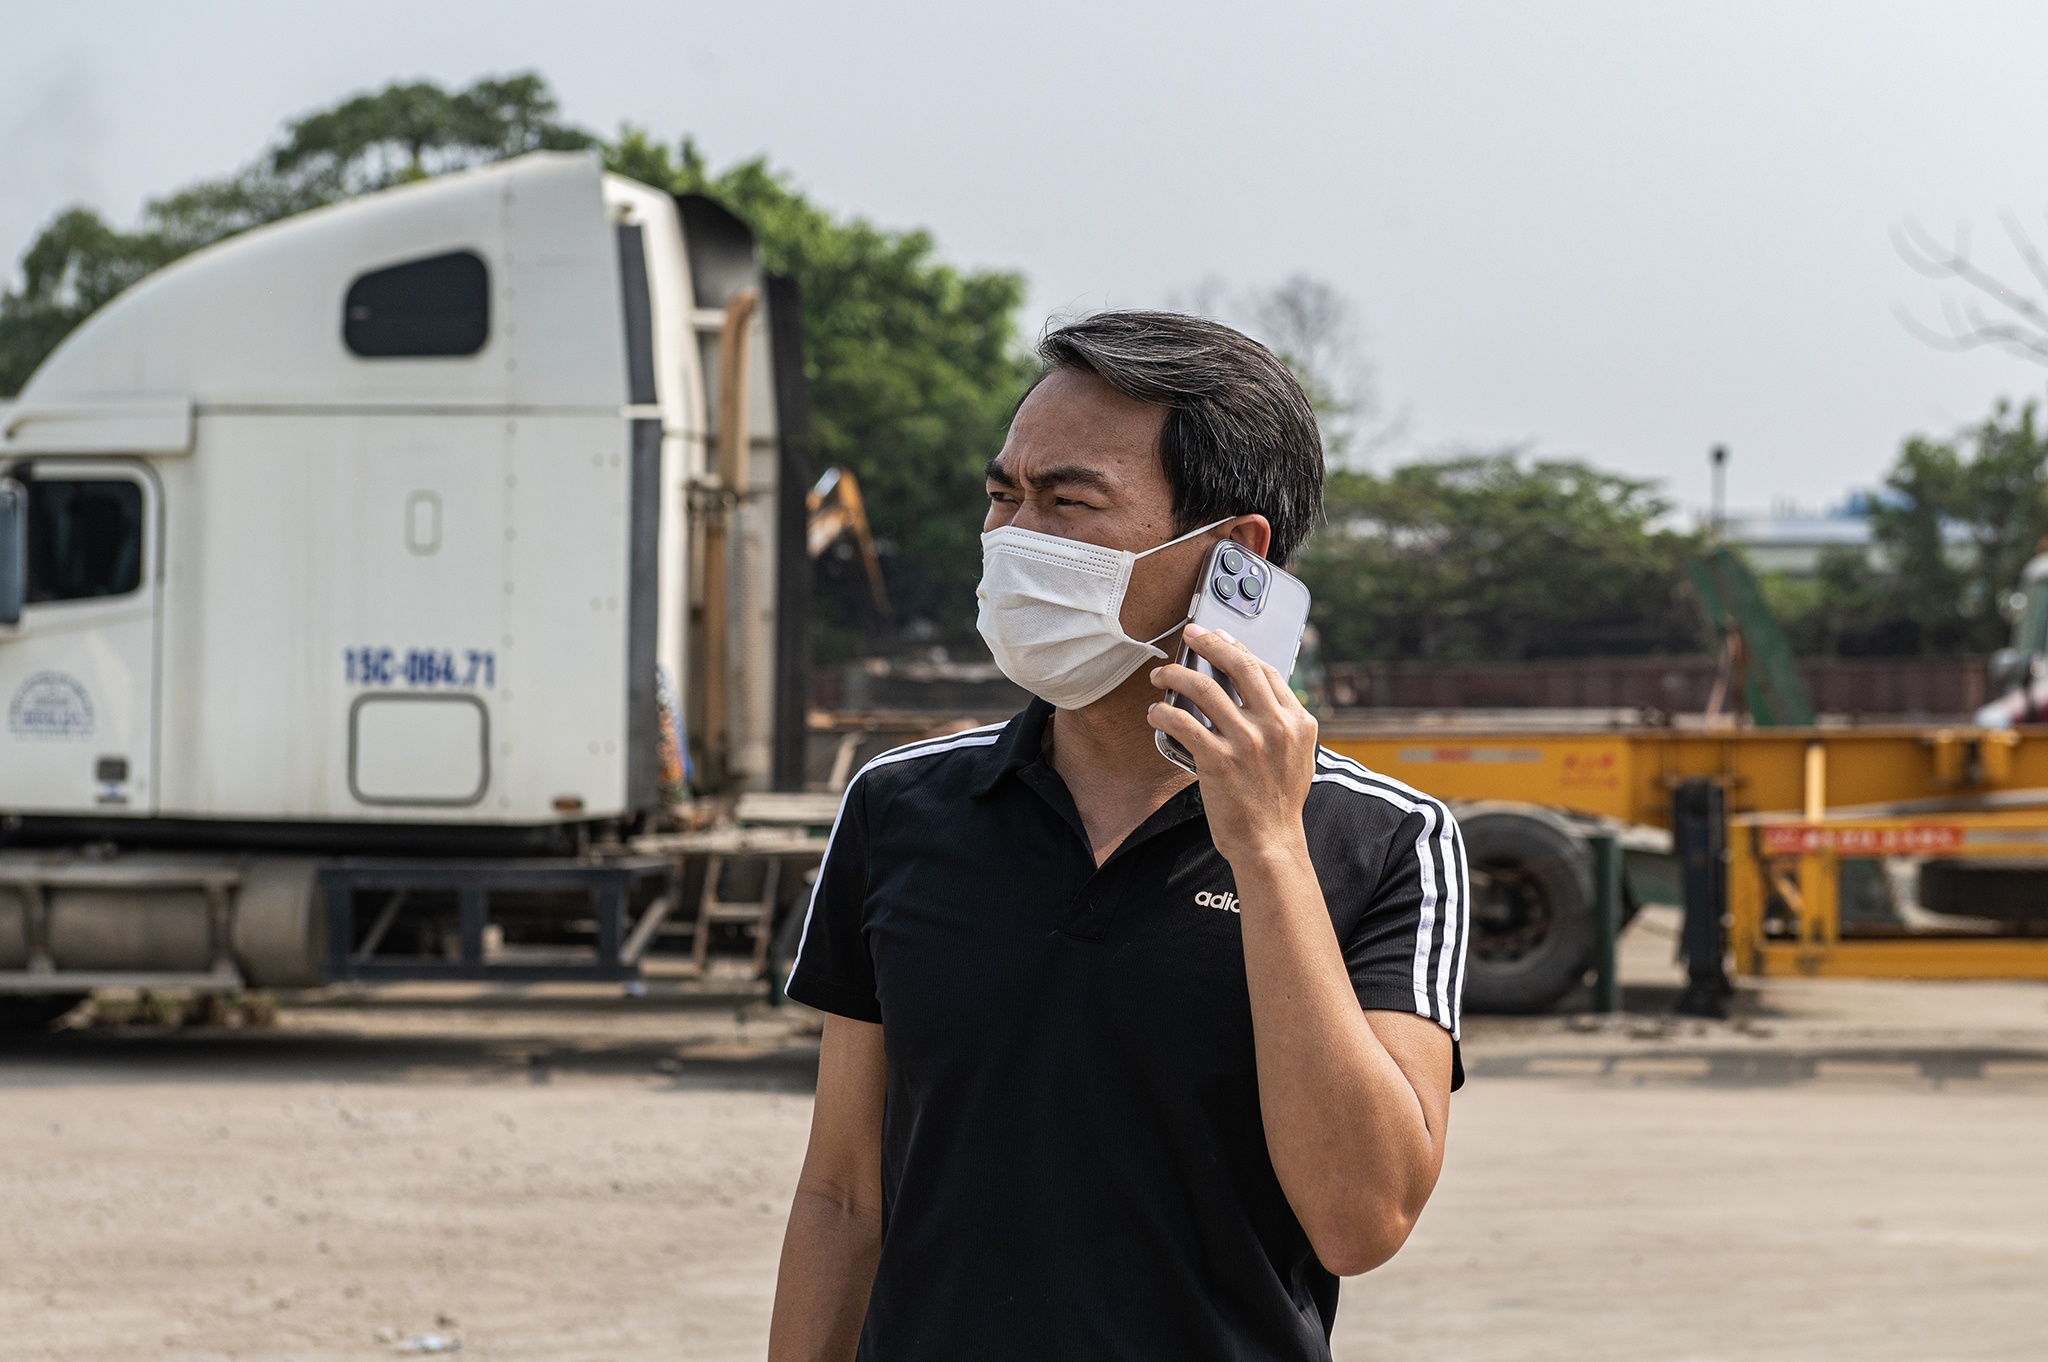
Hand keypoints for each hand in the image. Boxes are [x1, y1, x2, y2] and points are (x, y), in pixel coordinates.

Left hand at [1146, 622, 1318, 868]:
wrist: (1269, 842)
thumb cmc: (1278, 803)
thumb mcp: (1298, 756)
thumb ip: (1284, 724)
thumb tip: (1258, 696)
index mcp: (1298, 721)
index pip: (1265, 671)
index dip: (1238, 648)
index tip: (1219, 638)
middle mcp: (1275, 726)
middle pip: (1239, 666)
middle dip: (1210, 643)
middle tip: (1191, 635)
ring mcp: (1247, 742)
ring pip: (1205, 689)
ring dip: (1176, 675)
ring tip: (1160, 674)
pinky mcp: (1219, 760)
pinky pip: (1183, 723)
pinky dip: (1164, 713)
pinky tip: (1155, 712)